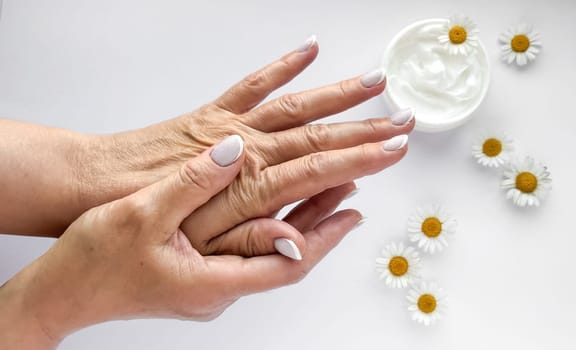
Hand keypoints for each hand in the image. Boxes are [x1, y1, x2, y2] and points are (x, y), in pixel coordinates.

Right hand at [0, 136, 362, 348]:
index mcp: (212, 282)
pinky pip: (249, 247)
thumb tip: (237, 152)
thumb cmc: (93, 263)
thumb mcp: (142, 216)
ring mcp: (212, 281)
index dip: (323, 236)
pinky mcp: (200, 270)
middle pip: (289, 256)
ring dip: (303, 218)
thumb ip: (194, 185)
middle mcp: (220, 287)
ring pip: (272, 250)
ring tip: (335, 187)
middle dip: (326, 220)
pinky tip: (284, 203)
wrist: (61, 293)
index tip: (352, 210)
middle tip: (356, 186)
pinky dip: (272, 221)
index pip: (287, 263)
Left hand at [79, 36, 412, 252]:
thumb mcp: (196, 241)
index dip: (361, 160)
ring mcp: (232, 124)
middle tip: (403, 121)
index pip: (316, 167)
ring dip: (339, 94)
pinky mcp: (216, 112)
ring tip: (376, 83)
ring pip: (297, 104)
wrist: (95, 182)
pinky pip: (255, 82)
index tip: (394, 152)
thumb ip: (248, 238)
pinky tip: (309, 51)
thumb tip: (295, 238)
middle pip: (318, 134)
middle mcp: (246, 145)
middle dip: (366, 128)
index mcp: (246, 178)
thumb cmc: (142, 210)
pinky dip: (283, 65)